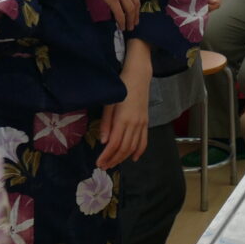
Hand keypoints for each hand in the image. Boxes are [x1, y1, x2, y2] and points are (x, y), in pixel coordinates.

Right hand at [81, 0, 140, 30]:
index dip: (137, 1)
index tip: (136, 8)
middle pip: (136, 1)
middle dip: (136, 13)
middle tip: (135, 22)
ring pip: (130, 9)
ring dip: (131, 20)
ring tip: (129, 27)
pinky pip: (120, 12)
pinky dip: (122, 21)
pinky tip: (121, 27)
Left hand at [98, 50, 150, 167]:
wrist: (139, 76)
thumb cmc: (121, 87)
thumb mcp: (109, 103)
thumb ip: (106, 123)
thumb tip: (104, 141)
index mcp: (123, 119)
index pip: (114, 144)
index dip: (106, 155)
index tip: (99, 163)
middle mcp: (134, 124)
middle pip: (124, 148)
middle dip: (113, 159)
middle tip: (103, 166)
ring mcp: (142, 124)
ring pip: (133, 147)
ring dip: (123, 158)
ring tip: (113, 163)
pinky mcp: (146, 122)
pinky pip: (144, 141)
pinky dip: (139, 151)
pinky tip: (133, 158)